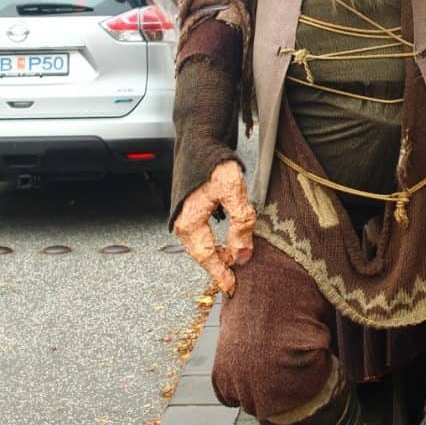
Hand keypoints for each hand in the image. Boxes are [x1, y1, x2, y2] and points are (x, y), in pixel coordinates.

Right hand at [174, 160, 255, 295]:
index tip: (232, 289)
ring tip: (235, 261)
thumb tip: (243, 255)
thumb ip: (240, 223)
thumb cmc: (214, 160)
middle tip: (236, 279)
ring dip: (218, 253)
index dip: (220, 274)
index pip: (206, 256)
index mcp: (188, 220)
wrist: (200, 135)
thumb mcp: (233, 190)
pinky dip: (214, 241)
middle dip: (218, 266)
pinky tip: (227, 241)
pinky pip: (202, 232)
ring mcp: (184, 213)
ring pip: (202, 242)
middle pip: (201, 252)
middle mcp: (181, 220)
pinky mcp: (191, 206)